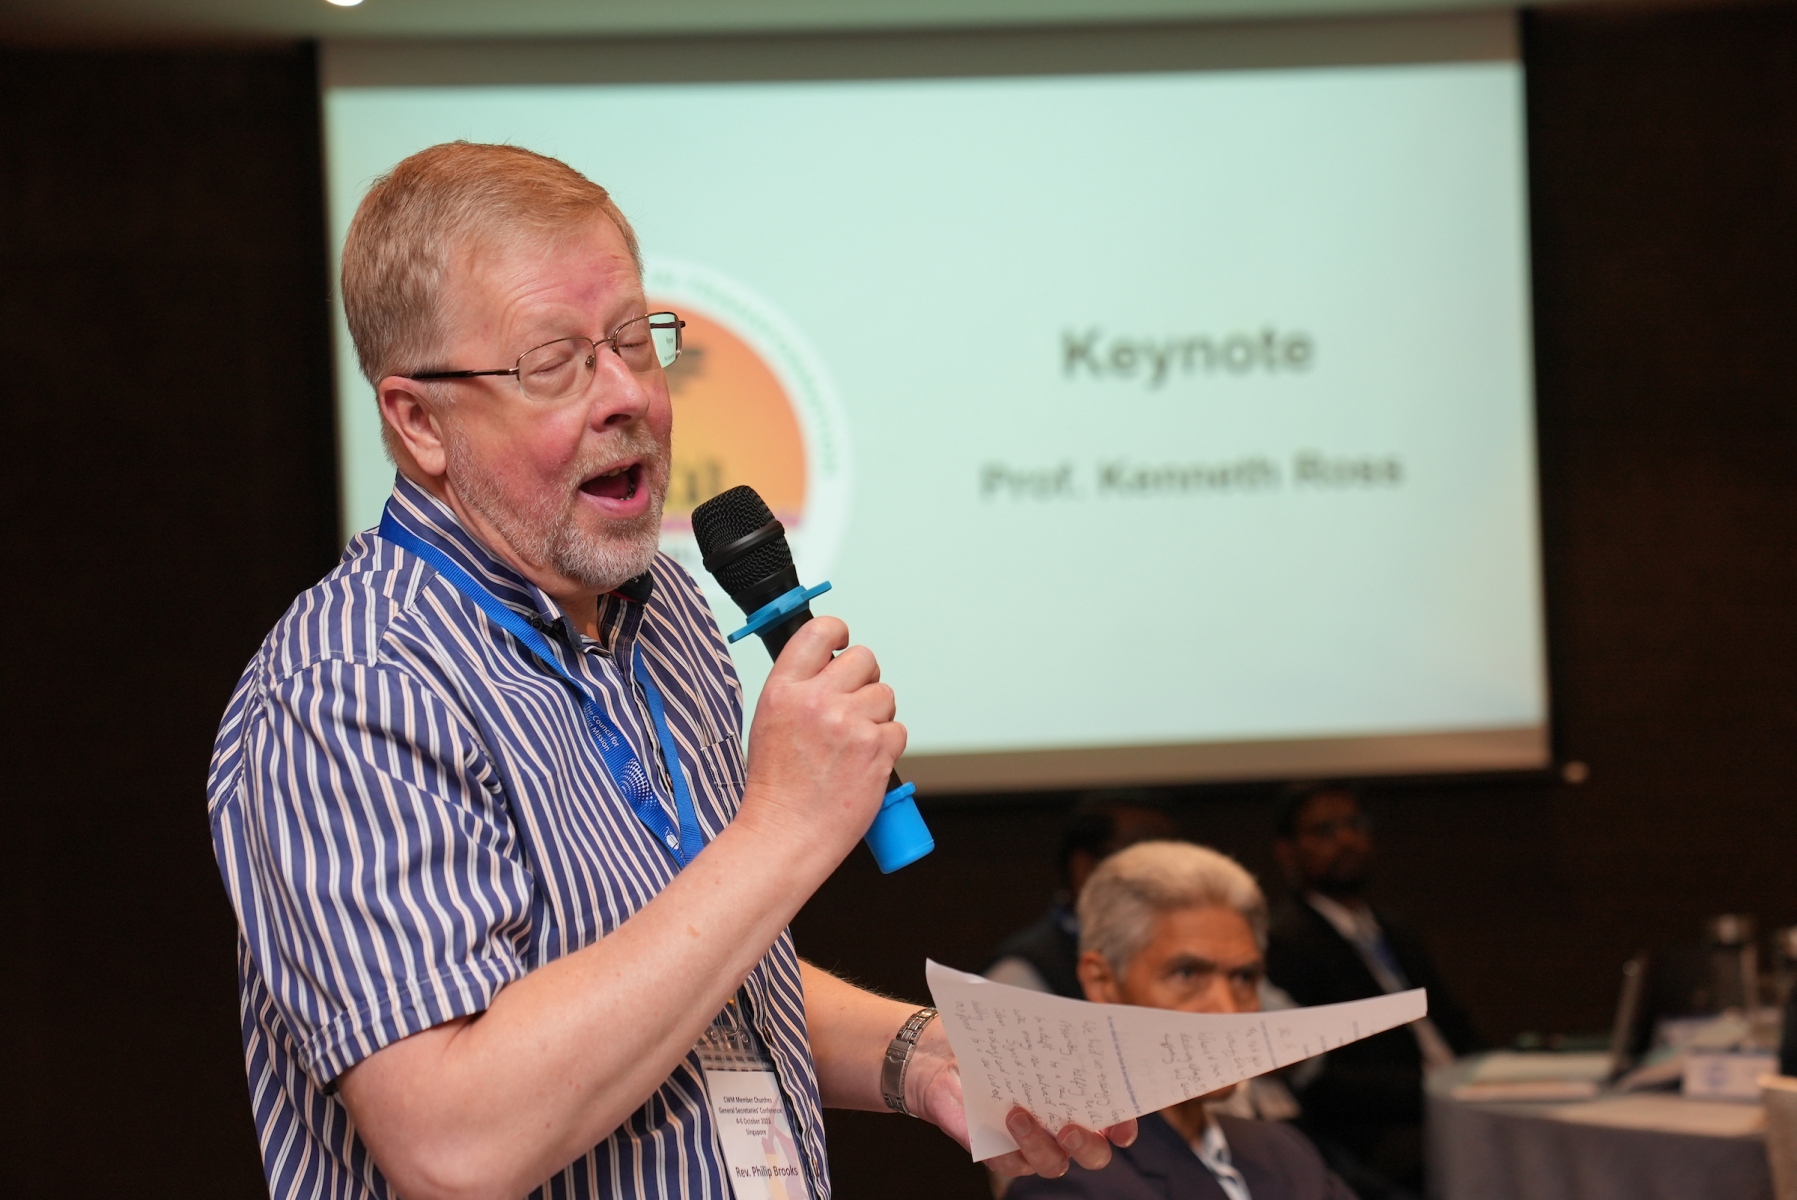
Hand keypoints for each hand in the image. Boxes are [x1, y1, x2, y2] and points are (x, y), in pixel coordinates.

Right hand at [736, 617, 905, 869]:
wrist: (785, 834)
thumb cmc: (776, 789)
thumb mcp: (769, 723)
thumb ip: (799, 690)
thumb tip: (831, 669)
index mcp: (783, 690)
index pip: (820, 632)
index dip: (839, 632)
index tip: (843, 642)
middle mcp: (816, 701)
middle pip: (864, 658)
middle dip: (865, 679)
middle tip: (853, 706)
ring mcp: (848, 724)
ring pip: (885, 695)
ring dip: (877, 716)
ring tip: (852, 746)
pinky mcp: (876, 748)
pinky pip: (898, 729)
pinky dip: (887, 746)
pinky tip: (863, 764)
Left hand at [905, 1022, 1136, 1178]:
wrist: (942, 1057)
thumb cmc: (994, 1041)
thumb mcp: (1023, 1028)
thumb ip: (1052, 1027)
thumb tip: (1077, 1019)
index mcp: (1081, 1100)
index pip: (1116, 1122)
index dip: (1125, 1127)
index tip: (1122, 1124)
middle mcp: (1065, 1129)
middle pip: (1094, 1154)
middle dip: (1088, 1145)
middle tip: (1069, 1127)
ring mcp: (1034, 1146)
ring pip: (1054, 1164)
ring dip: (1041, 1145)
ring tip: (1019, 1115)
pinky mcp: (1000, 1153)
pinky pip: (1012, 1163)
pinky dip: (1011, 1146)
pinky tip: (1004, 1121)